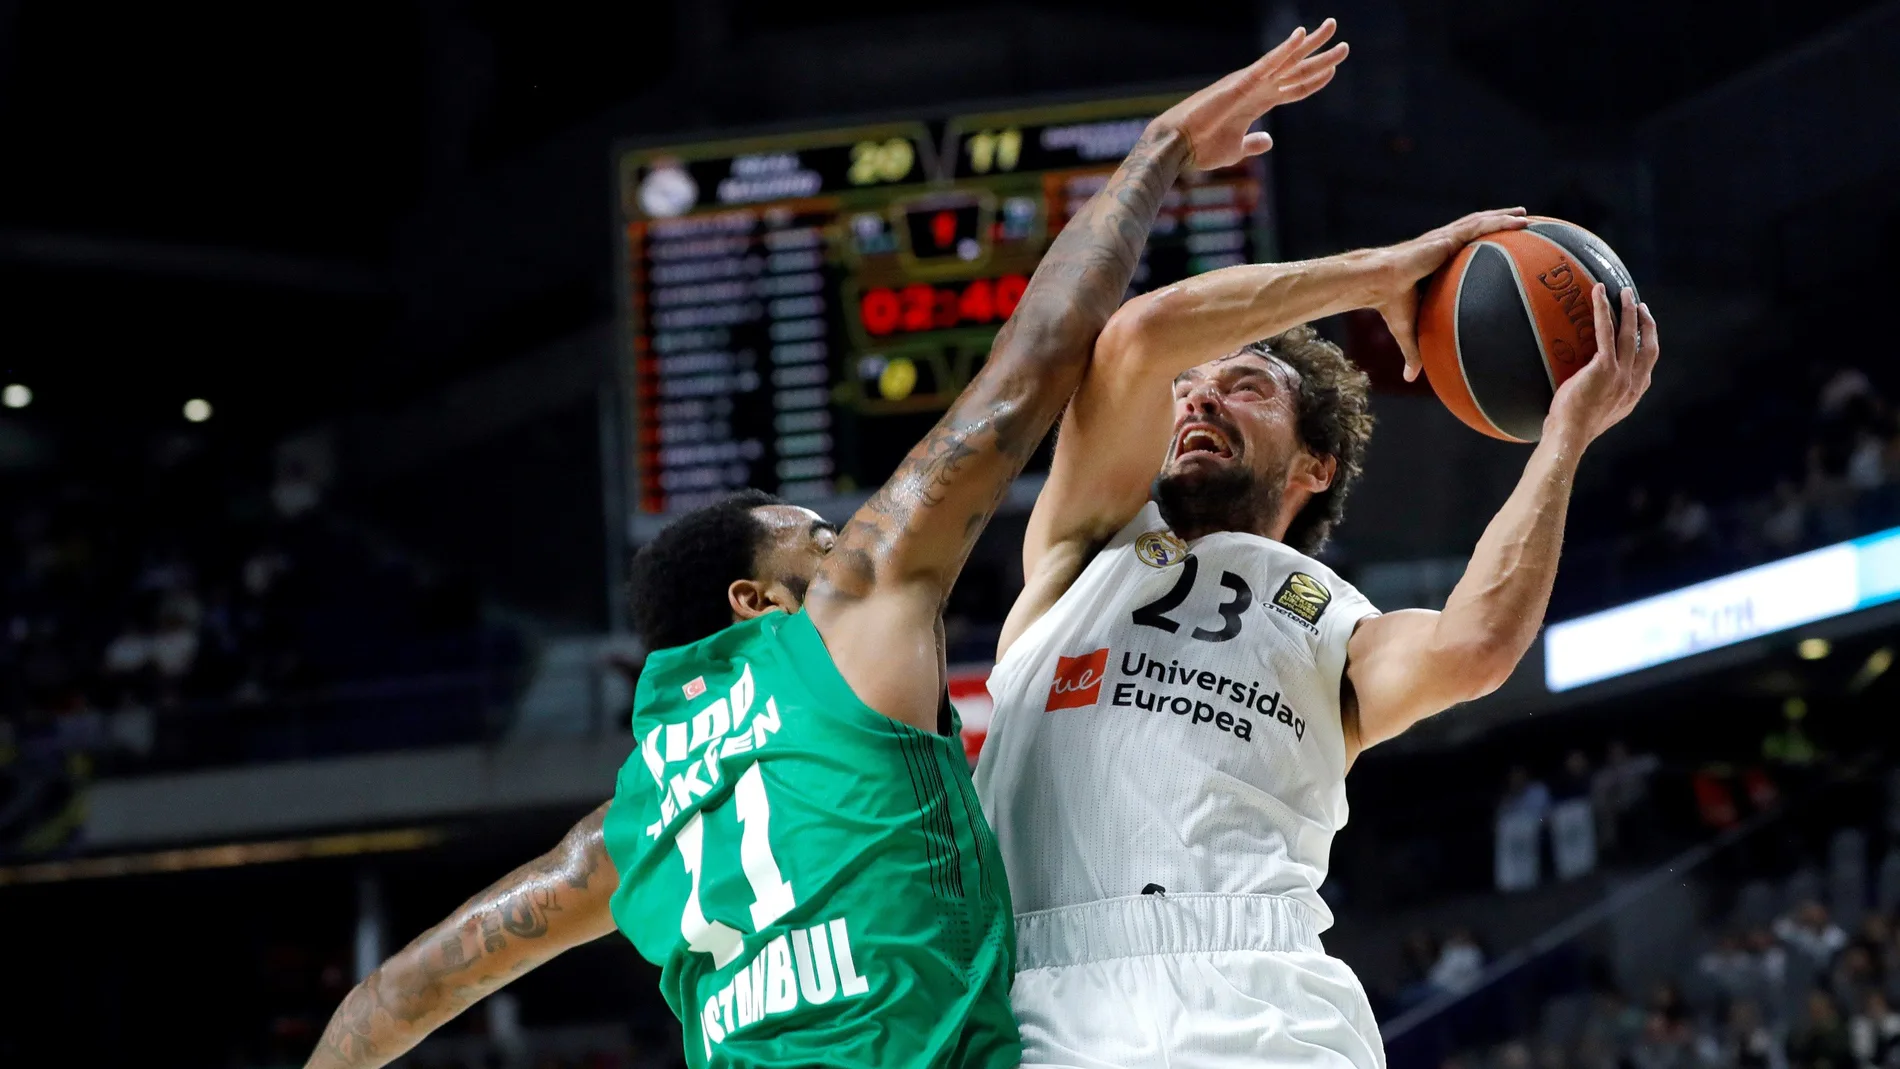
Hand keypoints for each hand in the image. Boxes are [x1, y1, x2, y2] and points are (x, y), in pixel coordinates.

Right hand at [1152, 19, 1349, 170]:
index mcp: (1257, 102)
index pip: (1294, 88)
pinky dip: (1284, 50)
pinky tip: (1300, 36)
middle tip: (1343, 42)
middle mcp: (1257, 87)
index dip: (1314, 79)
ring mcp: (1249, 83)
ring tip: (1333, 28)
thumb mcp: (1236, 149)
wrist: (1177, 146)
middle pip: (1296, 68)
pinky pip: (1267, 64)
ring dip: (1311, 45)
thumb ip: (1254, 143)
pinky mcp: (1239, 83)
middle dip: (1320, 54)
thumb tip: (1268, 141)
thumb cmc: (1202, 148)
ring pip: (1287, 60)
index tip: (1333, 70)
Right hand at [1371, 208, 1530, 380]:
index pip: (1465, 250)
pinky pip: (1479, 226)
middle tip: (1523, 223)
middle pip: (1477, 231)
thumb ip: (1415, 351)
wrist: (1378, 283)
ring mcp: (1447, 239)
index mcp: (1438, 263)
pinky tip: (1521, 219)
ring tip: (1526, 216)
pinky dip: (1501, 221)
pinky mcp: (1447, 236)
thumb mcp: (1408, 331)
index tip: (1501, 248)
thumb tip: (1410, 379)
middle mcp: (1444, 247)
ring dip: (1504, 218)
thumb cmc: (1390, 304)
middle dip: (1498, 225)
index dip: (1482, 245)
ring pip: (1481, 223)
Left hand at [1546, 286, 1657, 444]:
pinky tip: (1598, 294)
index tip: (1644, 326)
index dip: (1649, 340)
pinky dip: (1603, 310)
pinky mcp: (1604, 368)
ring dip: (1628, 310)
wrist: (1569, 435)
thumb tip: (1594, 380)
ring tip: (1624, 293)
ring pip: (1630, 335)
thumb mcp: (1600, 410)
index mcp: (1633, 394)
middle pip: (1646, 345)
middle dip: (1645, 321)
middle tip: (1638, 304)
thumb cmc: (1574, 426)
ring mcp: (1621, 375)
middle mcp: (1633, 383)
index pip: (1648, 362)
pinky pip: (1606, 331)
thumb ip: (1606, 393)